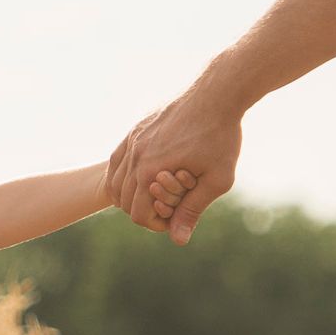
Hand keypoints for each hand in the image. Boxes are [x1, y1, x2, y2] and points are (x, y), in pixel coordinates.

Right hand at [109, 85, 243, 243]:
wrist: (216, 94)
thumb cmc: (221, 137)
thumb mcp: (216, 180)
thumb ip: (193, 210)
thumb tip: (177, 240)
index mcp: (151, 171)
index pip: (138, 214)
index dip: (156, 224)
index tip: (175, 219)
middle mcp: (135, 156)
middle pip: (123, 200)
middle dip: (142, 211)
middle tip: (166, 210)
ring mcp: (132, 140)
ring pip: (114, 180)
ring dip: (129, 195)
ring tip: (153, 198)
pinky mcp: (135, 129)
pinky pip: (116, 159)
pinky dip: (123, 175)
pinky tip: (141, 178)